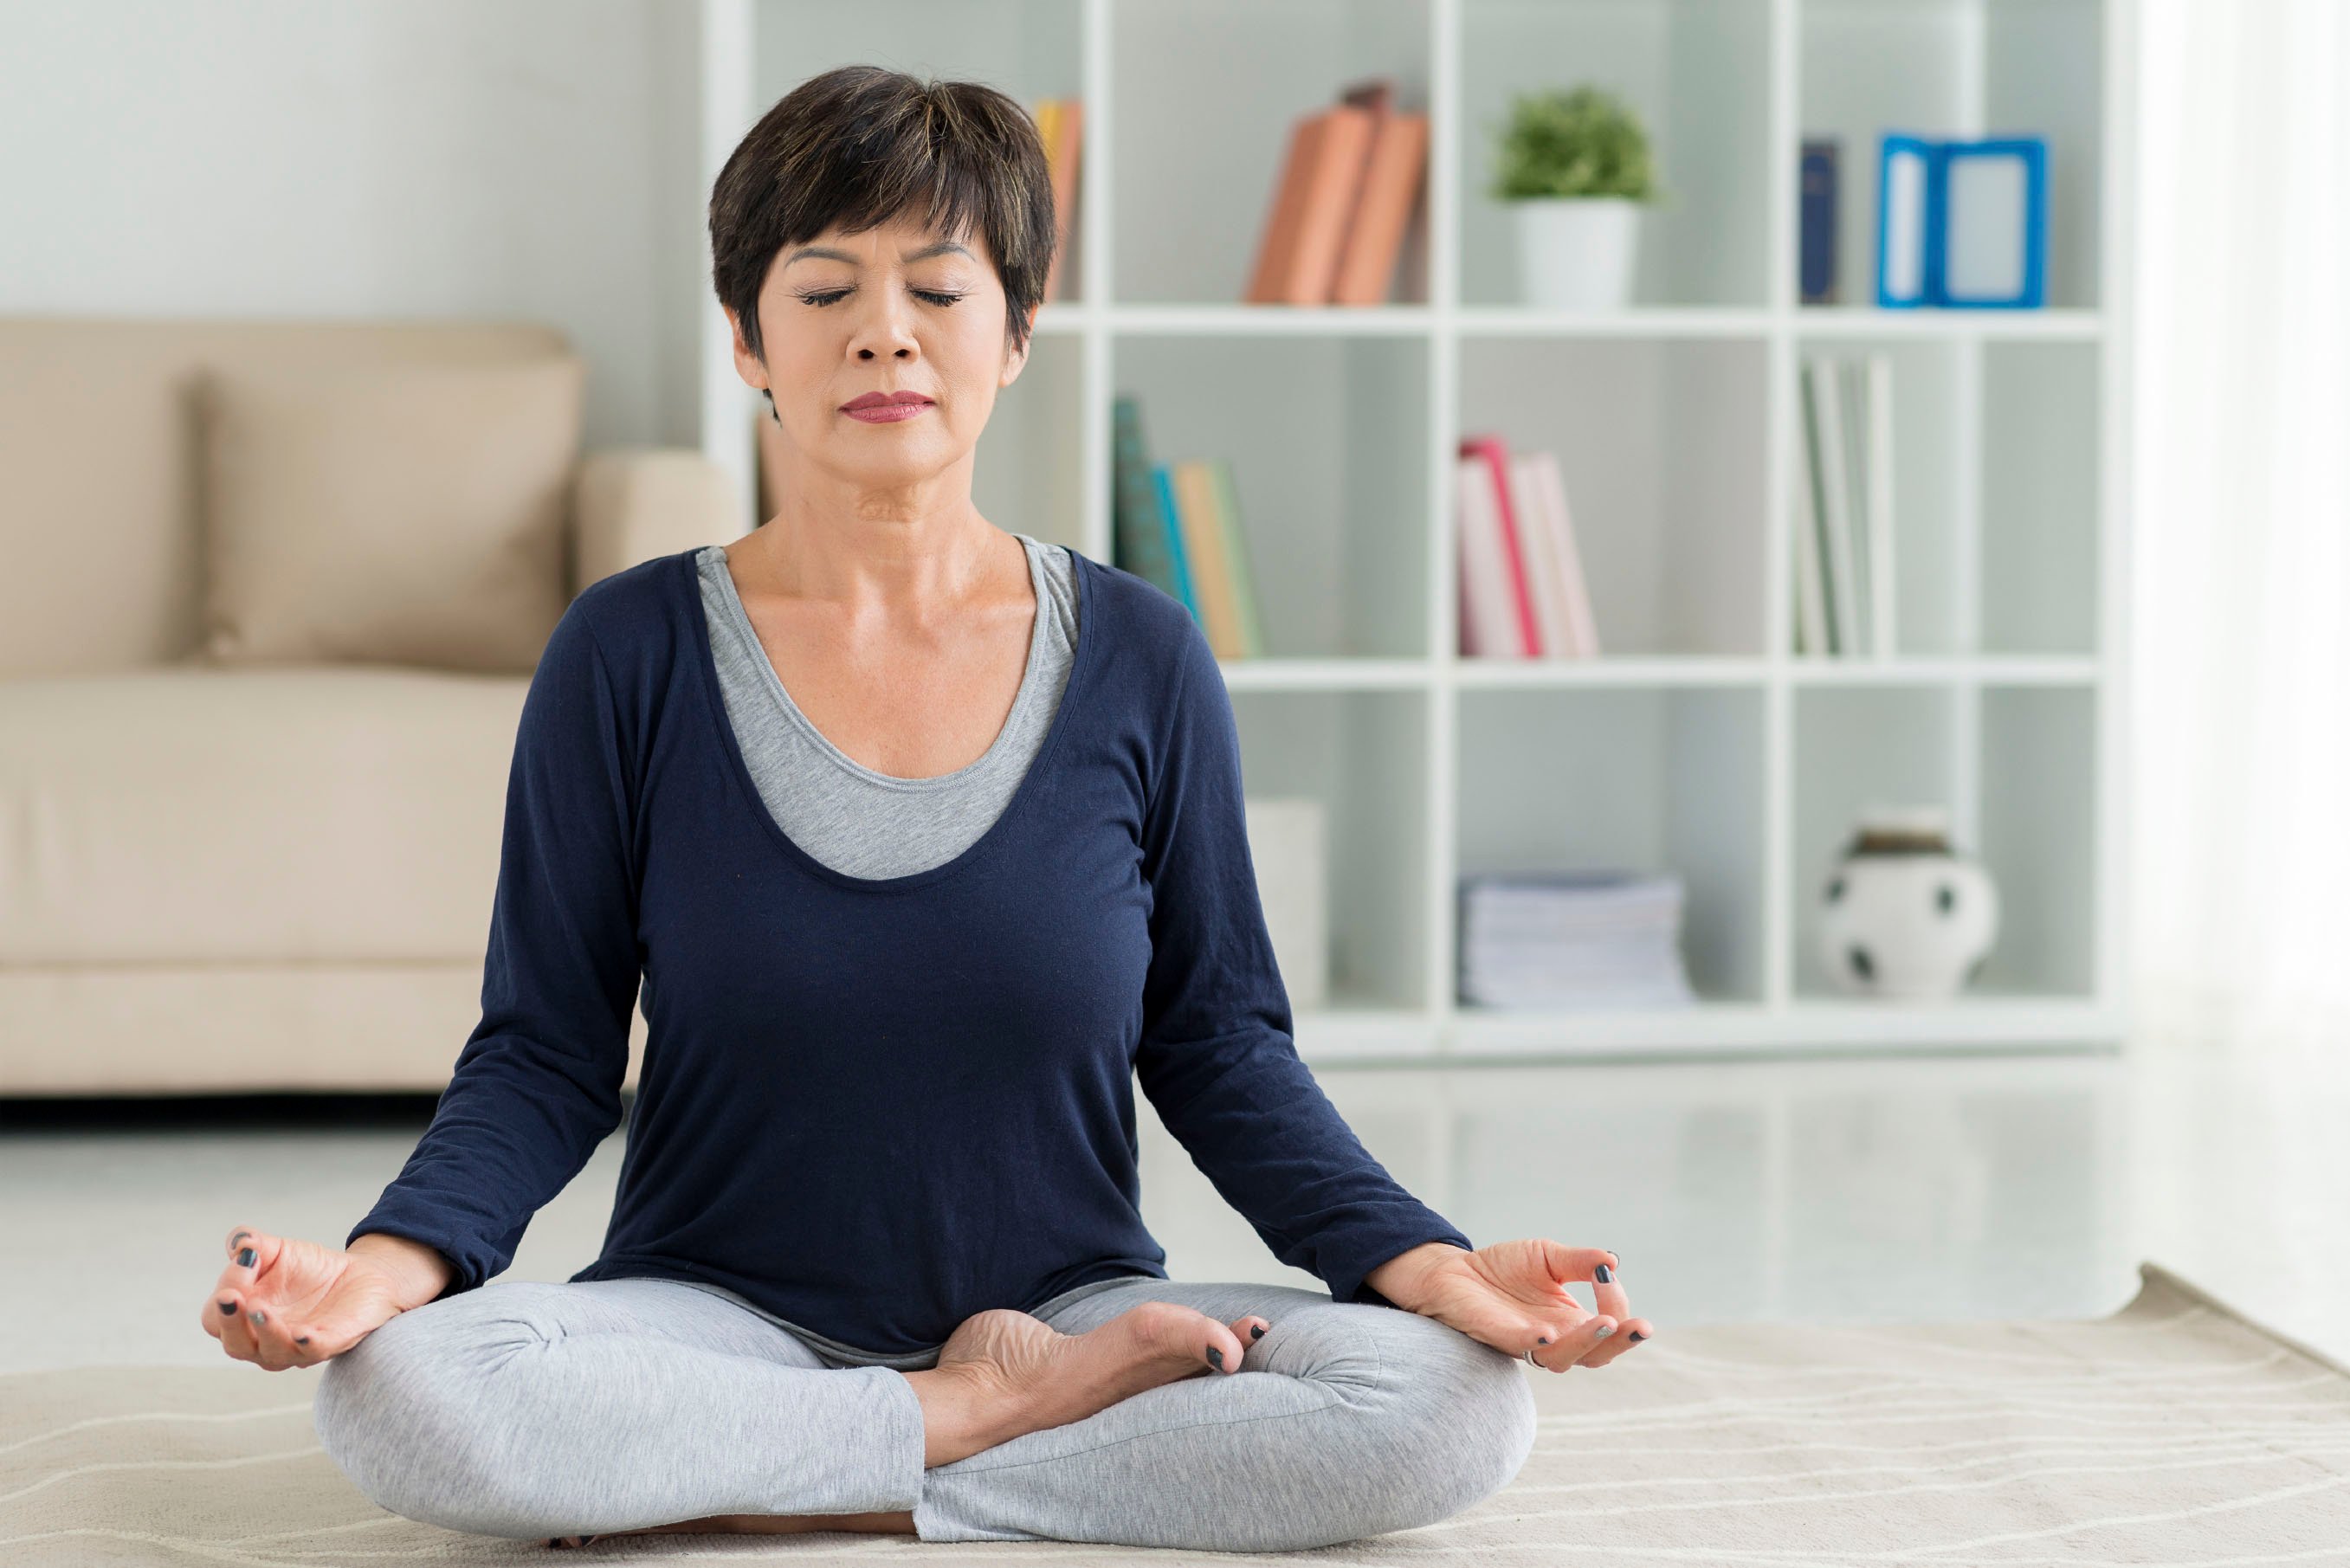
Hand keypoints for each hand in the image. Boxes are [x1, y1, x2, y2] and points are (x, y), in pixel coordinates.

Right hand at [198, 1224, 431, 1369]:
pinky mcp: (332, 1342)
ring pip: (272, 1354)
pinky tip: (304, 1334)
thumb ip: (254, 1244)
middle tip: (232, 1299)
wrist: (359, 1273)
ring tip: (260, 1310)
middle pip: (236, 1345)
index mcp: (243, 1318)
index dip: (219, 1297)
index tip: (241, 1263)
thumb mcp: (278, 1249)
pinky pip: (316, 1352)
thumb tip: (239, 1243)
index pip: (215, 1319)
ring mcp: (297, 1346)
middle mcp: (264, 1340)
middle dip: (231, 1323)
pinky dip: (308, 1345)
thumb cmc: (309, 1268)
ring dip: (265, 1332)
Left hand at [1364, 1239, 1651, 1370]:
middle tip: (1641, 1327)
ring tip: (1605, 1323)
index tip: (1610, 1277)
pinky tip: (1549, 1333)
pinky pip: (1519, 1346)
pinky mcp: (1496, 1336)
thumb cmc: (1503, 1269)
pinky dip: (1535, 1342)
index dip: (1618, 1306)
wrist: (1454, 1271)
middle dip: (1621, 1342)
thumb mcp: (1548, 1257)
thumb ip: (1579, 1261)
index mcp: (1571, 1322)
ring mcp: (1526, 1341)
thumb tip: (1612, 1262)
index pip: (1608, 1327)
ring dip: (1586, 1343)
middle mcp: (1555, 1339)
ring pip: (1562, 1358)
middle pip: (1596, 1356)